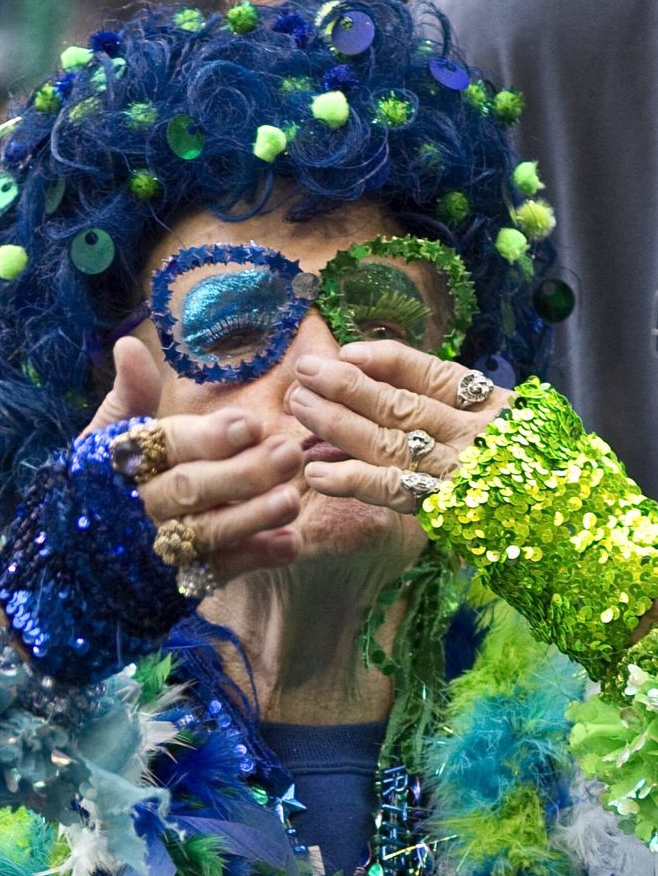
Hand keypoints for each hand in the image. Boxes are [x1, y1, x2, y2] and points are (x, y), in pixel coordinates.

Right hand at [84, 338, 302, 581]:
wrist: (76, 556)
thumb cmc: (104, 479)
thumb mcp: (108, 435)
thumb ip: (129, 395)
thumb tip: (128, 344)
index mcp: (126, 461)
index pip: (168, 445)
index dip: (208, 437)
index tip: (249, 424)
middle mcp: (142, 505)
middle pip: (192, 489)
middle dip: (241, 473)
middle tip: (288, 453)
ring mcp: (162, 545)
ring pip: (208, 532)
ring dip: (252, 517)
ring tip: (292, 498)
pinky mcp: (182, 578)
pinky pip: (220, 570)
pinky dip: (255, 558)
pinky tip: (290, 543)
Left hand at [290, 340, 511, 511]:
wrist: (575, 526)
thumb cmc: (533, 472)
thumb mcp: (508, 425)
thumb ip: (459, 406)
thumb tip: (389, 383)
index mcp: (490, 405)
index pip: (429, 372)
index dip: (384, 359)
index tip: (347, 350)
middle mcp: (474, 434)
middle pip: (399, 403)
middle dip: (345, 385)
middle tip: (303, 370)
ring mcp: (460, 473)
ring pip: (388, 441)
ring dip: (337, 424)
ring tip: (299, 407)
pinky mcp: (447, 511)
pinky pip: (393, 491)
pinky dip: (352, 481)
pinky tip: (317, 473)